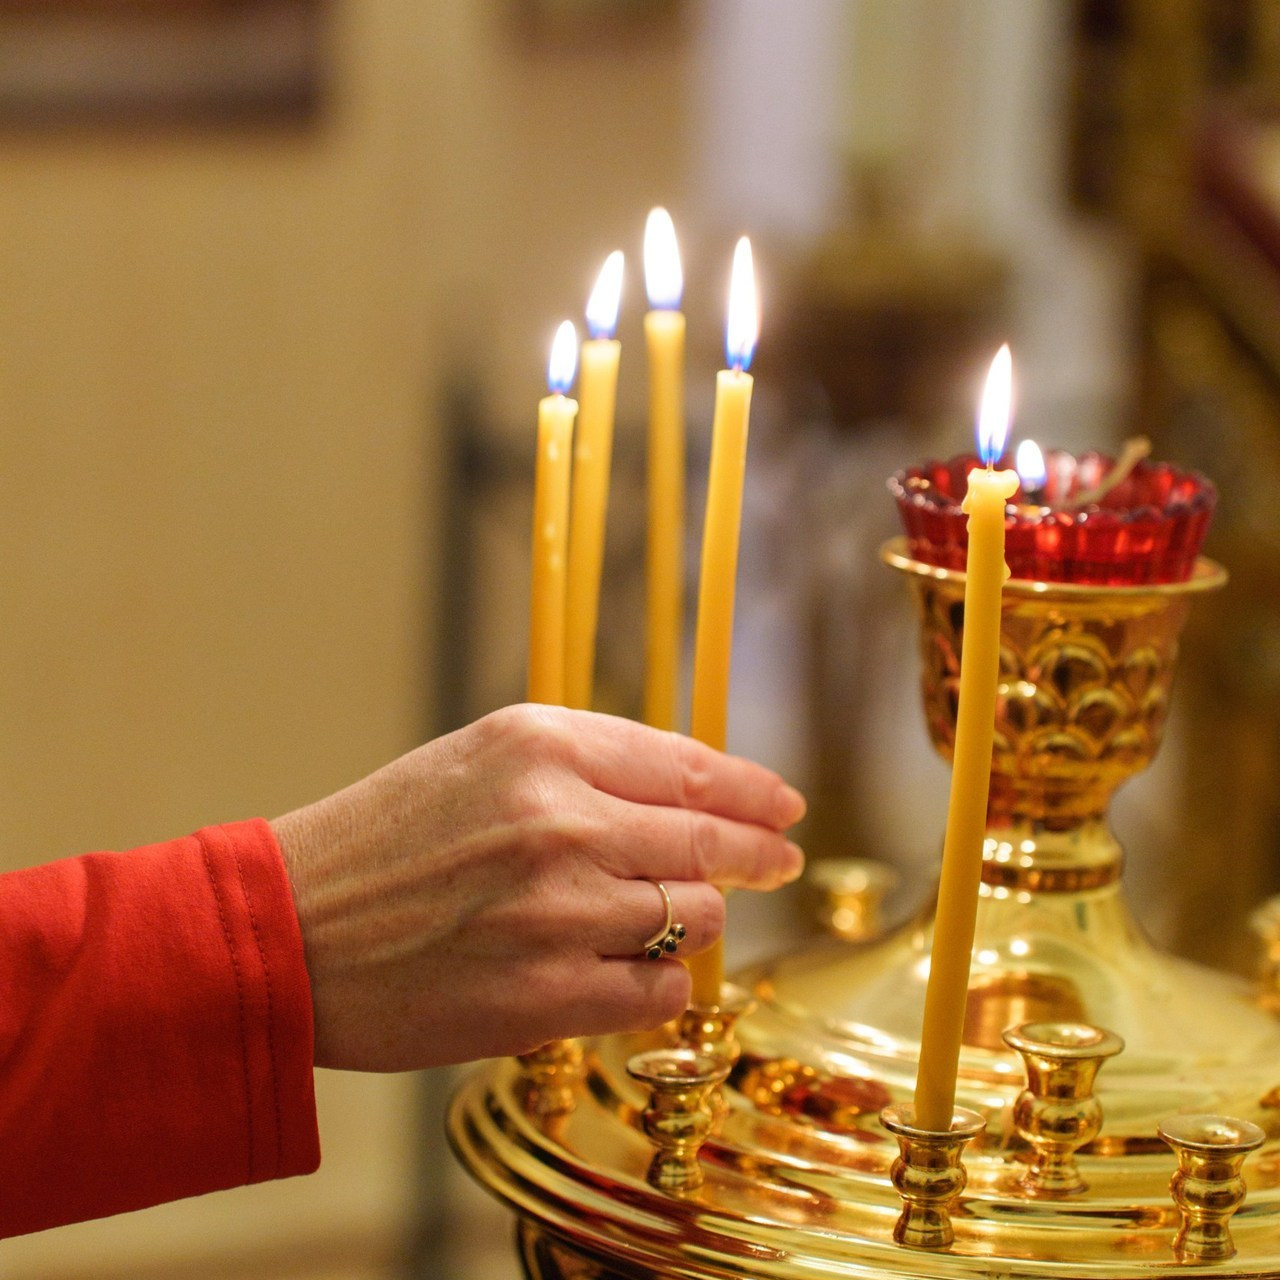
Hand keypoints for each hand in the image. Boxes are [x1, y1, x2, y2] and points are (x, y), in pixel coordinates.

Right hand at [272, 704, 804, 1070]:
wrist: (288, 931)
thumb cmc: (382, 842)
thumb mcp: (478, 760)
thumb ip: (584, 766)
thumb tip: (689, 798)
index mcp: (541, 745)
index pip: (686, 768)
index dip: (750, 790)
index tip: (783, 805)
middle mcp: (560, 819)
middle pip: (707, 843)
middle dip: (757, 854)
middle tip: (779, 861)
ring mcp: (558, 911)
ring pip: (693, 917)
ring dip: (695, 919)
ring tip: (676, 918)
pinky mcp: (546, 996)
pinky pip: (655, 991)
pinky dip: (657, 982)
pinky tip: (631, 971)